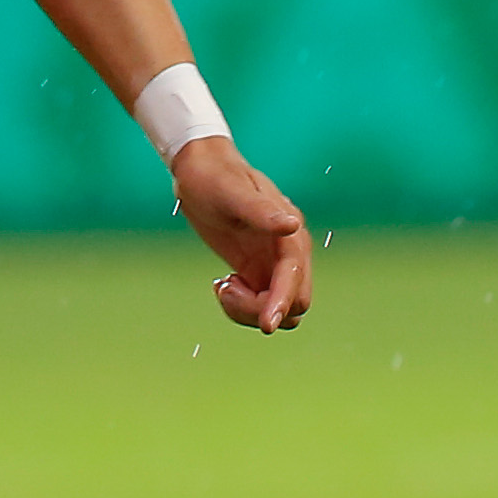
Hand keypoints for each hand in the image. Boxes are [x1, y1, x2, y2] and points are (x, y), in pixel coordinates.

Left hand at [174, 140, 310, 332]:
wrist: (203, 172)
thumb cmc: (216, 178)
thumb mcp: (233, 193)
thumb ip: (261, 212)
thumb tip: (293, 225)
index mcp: (290, 235)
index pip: (294, 279)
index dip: (282, 303)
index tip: (265, 326)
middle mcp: (290, 253)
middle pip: (294, 304)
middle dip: (261, 309)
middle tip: (225, 288)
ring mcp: (275, 265)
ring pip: (279, 310)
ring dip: (250, 310)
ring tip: (222, 286)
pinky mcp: (258, 272)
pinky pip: (261, 305)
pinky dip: (241, 306)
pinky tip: (221, 284)